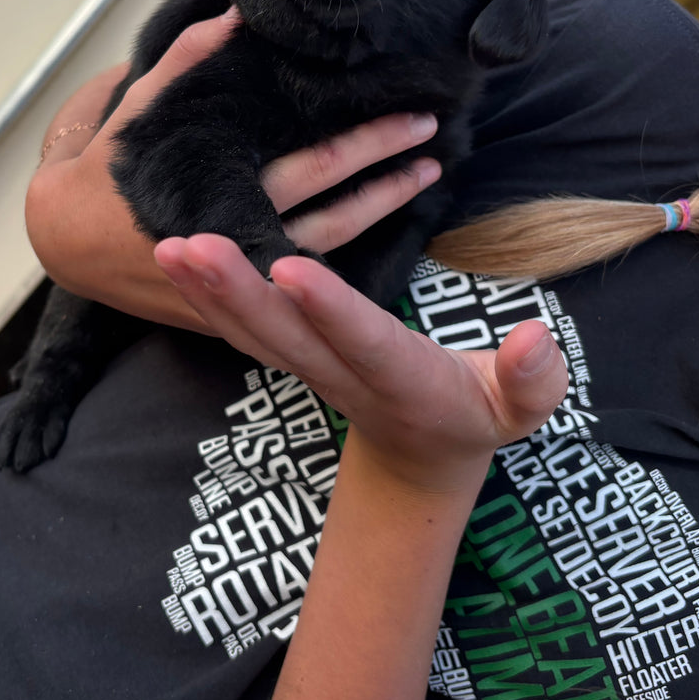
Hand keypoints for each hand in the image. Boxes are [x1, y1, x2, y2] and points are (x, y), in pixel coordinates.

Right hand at [25, 8, 443, 332]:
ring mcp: (242, 278)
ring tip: (424, 175)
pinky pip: (303, 280)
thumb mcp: (139, 110)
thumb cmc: (108, 171)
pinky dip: (347, 253)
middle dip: (387, 169)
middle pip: (334, 204)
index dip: (368, 142)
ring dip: (380, 209)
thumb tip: (237, 14)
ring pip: (329, 245)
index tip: (413, 116)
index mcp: (220, 188)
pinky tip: (381, 225)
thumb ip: (187, 62)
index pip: (314, 165)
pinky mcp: (240, 305)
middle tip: (432, 135)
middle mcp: (239, 239)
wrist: (66, 244)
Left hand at [155, 234, 567, 493]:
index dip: (329, 308)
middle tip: (192, 246)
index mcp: (401, 380)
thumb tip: (534, 338)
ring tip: (164, 246)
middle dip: (237, 292)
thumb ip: (530, 378)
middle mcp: (342, 374)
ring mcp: (308, 367)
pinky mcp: (289, 354)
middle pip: (283, 335)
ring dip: (206, 293)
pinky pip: (241, 329)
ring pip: (250, 332)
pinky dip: (205, 298)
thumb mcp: (519, 408)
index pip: (363, 340)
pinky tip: (172, 258)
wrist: (421, 454)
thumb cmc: (477, 417)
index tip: (291, 267)